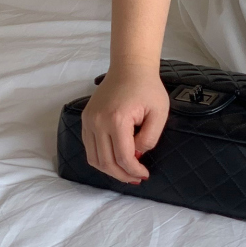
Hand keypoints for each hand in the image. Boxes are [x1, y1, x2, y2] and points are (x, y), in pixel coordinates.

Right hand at [80, 64, 168, 184]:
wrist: (130, 67)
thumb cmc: (147, 88)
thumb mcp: (159, 112)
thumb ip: (150, 138)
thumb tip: (137, 154)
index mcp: (117, 119)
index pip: (123, 157)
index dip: (134, 170)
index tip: (144, 174)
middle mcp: (98, 121)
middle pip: (105, 162)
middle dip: (122, 175)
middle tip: (135, 179)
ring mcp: (89, 120)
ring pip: (94, 158)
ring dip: (109, 170)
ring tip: (125, 173)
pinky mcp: (86, 119)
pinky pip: (89, 147)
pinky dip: (100, 158)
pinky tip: (114, 159)